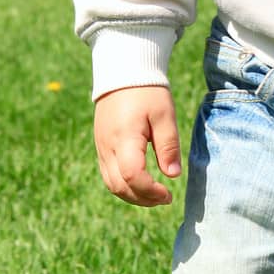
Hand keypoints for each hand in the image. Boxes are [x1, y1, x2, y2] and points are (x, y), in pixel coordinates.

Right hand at [94, 85, 182, 206]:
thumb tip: (173, 175)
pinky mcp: (101, 147)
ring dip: (133, 196)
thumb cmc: (147, 92)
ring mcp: (101, 148)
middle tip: (165, 198)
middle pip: (120, 186)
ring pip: (112, 184)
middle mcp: (107, 147)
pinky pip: (108, 175)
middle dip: (143, 199)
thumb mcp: (164, 115)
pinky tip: (142, 184)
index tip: (169, 194)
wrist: (122, 74)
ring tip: (155, 195)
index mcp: (124, 138)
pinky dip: (124, 186)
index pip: (133, 176)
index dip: (151, 191)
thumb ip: (168, 146)